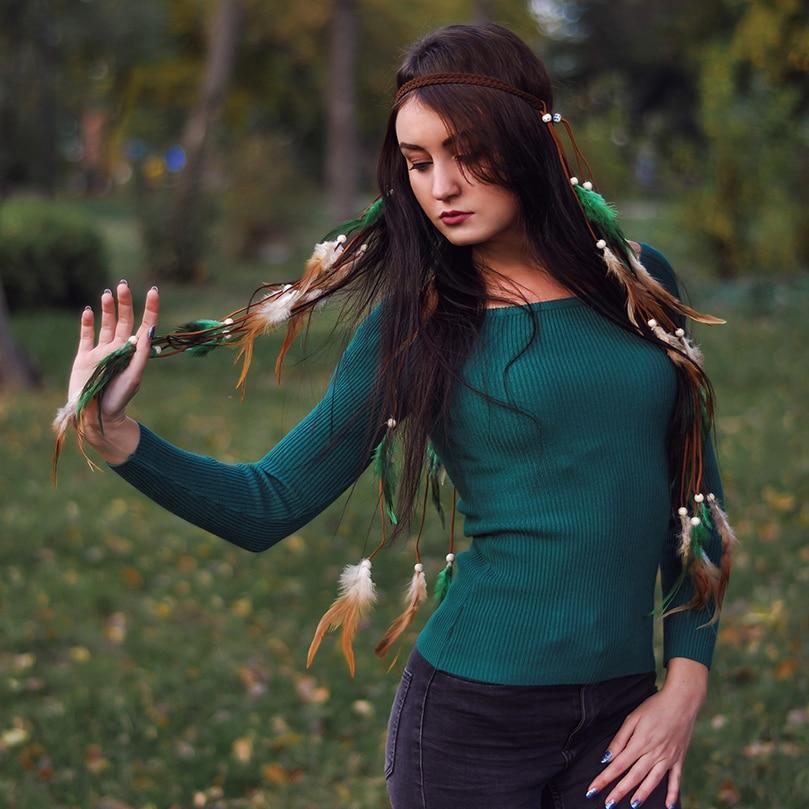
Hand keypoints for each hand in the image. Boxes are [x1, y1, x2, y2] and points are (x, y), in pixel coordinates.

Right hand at [69, 281, 159, 434]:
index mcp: (134, 352)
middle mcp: (119, 349)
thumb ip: (140, 354)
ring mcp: (101, 352)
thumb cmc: (119, 398)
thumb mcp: (133, 376)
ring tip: (107, 293)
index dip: (150, 309)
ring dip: (107, 309)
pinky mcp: (84, 357)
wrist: (96, 415)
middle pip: (124, 320)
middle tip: (122, 285)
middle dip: (124, 303)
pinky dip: (87, 323)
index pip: (145, 326)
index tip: (153, 291)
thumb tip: (150, 330)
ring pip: (106, 324)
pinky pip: (86, 336)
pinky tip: (88, 310)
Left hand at [584, 677, 705, 808]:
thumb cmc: (654, 706)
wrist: (681, 701)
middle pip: (633, 777)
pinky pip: (676, 779)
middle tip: (608, 804)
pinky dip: (672, 793)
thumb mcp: (632, 717)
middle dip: (619, 792)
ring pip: (652, 781)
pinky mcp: (679, 758)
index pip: (618, 765)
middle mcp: (654, 754)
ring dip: (642, 795)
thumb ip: (620, 739)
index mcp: (640, 743)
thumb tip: (607, 758)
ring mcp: (668, 758)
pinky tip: (668, 805)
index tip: (593, 789)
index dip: (604, 778)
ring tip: (632, 805)